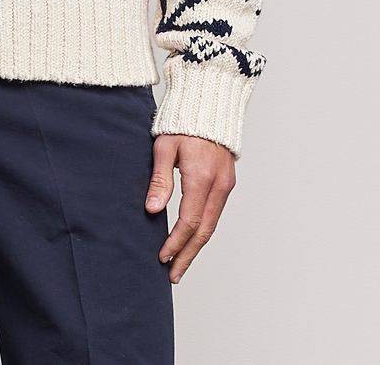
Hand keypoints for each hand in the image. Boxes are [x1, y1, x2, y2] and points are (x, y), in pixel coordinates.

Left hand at [145, 134, 235, 283]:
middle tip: (173, 275)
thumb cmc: (182, 123)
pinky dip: (204, 231)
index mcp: (201, 177)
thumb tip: (152, 210)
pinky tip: (192, 240)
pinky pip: (216, 214)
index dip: (175, 243)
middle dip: (188, 255)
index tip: (162, 257)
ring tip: (180, 264)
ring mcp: (226, 185)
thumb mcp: (164, 147)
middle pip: (204, 231)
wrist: (209, 104)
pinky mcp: (227, 183)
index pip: (189, 222)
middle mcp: (219, 185)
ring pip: (212, 225)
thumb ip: (160, 180)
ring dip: (196, 247)